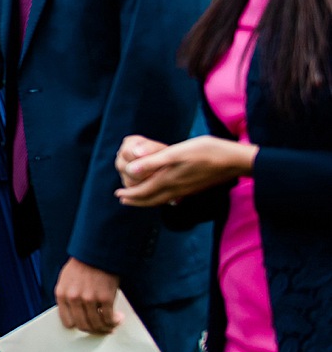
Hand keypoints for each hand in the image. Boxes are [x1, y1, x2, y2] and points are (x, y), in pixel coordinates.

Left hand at [54, 258, 121, 333]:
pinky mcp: (105, 297)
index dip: (78, 327)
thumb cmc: (82, 264)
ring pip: (97, 324)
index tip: (85, 327)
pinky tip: (118, 319)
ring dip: (105, 328)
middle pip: (83, 325)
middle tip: (101, 329)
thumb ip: (68, 296)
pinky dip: (114, 321)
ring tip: (111, 325)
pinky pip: (109, 318)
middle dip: (93, 330)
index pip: (67, 322)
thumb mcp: (66, 279)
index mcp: (61, 294)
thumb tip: (75, 314)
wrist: (97, 251)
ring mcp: (89, 298)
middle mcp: (73, 298)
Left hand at [115, 135, 255, 206]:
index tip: (118, 194)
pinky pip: (172, 196)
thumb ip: (152, 161)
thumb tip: (131, 170)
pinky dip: (161, 197)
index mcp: (169, 180)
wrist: (233, 160)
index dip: (130, 194)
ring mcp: (187, 189)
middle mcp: (176, 188)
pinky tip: (164, 193)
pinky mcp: (194, 186)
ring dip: (148, 199)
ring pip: (162, 198)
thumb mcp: (176, 152)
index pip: (144, 191)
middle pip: (151, 199)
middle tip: (123, 200)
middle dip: (136, 200)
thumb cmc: (205, 152)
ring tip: (139, 198)